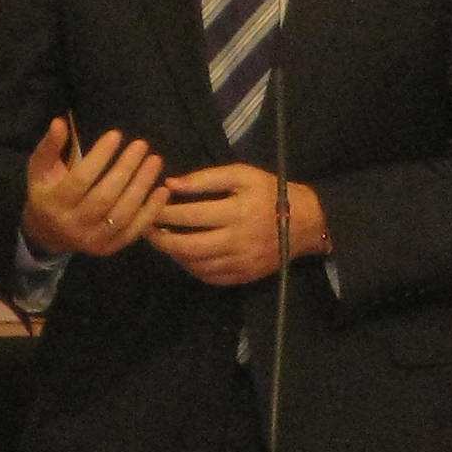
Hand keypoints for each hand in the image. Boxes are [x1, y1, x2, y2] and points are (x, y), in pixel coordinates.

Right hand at [20, 115, 164, 257]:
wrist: (48, 234)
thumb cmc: (47, 192)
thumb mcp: (40, 168)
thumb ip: (49, 146)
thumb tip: (60, 122)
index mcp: (53, 203)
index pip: (80, 179)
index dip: (99, 156)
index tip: (116, 135)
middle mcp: (73, 225)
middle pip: (104, 197)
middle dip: (126, 169)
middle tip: (141, 145)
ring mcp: (92, 240)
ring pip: (122, 215)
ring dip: (142, 187)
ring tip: (155, 161)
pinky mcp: (109, 248)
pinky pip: (133, 231)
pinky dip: (150, 212)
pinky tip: (162, 191)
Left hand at [148, 163, 327, 287]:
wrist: (306, 223)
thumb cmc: (271, 193)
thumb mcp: (242, 175)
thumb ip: (205, 178)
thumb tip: (171, 184)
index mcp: (237, 211)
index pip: (190, 215)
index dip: (164, 213)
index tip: (149, 206)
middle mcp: (238, 240)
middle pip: (187, 246)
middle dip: (161, 239)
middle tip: (145, 229)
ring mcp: (240, 263)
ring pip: (195, 264)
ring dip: (173, 254)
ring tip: (162, 240)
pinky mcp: (243, 277)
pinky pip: (208, 277)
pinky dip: (190, 267)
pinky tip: (183, 254)